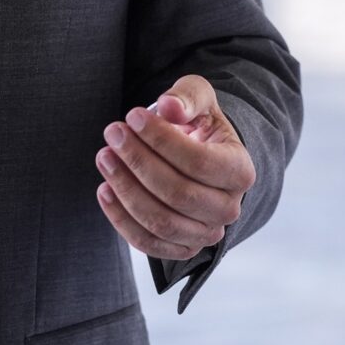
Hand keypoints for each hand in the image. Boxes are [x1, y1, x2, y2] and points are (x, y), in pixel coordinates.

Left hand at [94, 74, 254, 260]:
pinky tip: (104, 189)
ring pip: (161, 222)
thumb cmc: (198, 123)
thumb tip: (169, 107)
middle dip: (138, 162)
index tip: (132, 116)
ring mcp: (207, 232)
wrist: (199, 155)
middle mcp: (229, 208)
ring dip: (126, 190)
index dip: (161, 140)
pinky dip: (121, 219)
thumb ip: (187, 96)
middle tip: (112, 134)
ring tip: (104, 157)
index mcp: (240, 170)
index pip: (199, 162)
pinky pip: (148, 243)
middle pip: (178, 194)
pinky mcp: (182, 248)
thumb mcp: (198, 98)